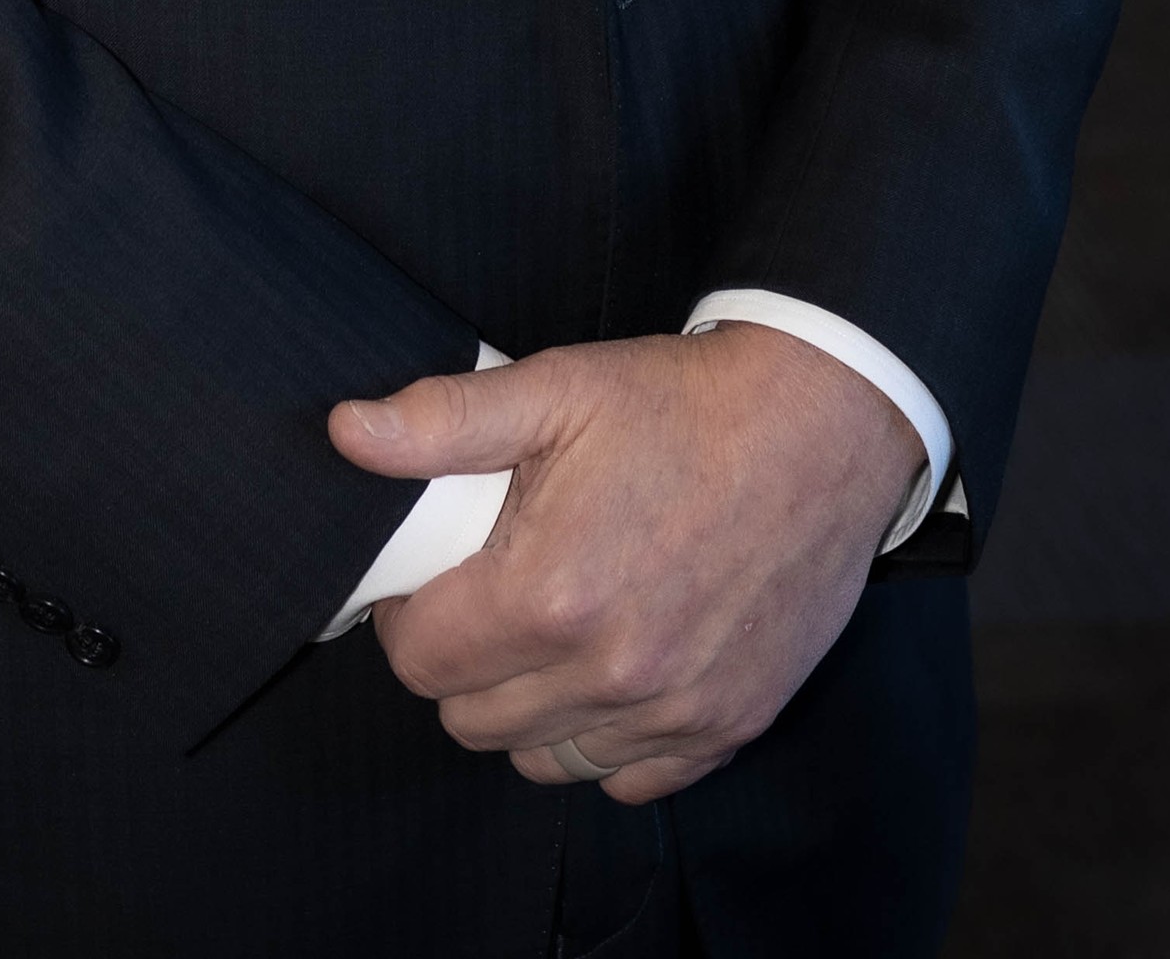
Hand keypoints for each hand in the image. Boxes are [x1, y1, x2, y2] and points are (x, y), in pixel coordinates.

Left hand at [328, 323, 922, 804]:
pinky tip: (613, 665)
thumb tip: (347, 434)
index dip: (407, 615)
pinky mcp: (726, 727)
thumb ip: (442, 422)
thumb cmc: (682, 403)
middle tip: (489, 598)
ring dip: (528, 707)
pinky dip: (605, 739)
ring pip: (542, 762)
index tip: (432, 578)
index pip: (418, 661)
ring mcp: (672, 710)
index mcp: (549, 593)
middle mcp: (609, 671)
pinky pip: (625, 782)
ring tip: (548, 631)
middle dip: (461, 662)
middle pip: (469, 720)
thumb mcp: (555, 387)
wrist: (821, 425)